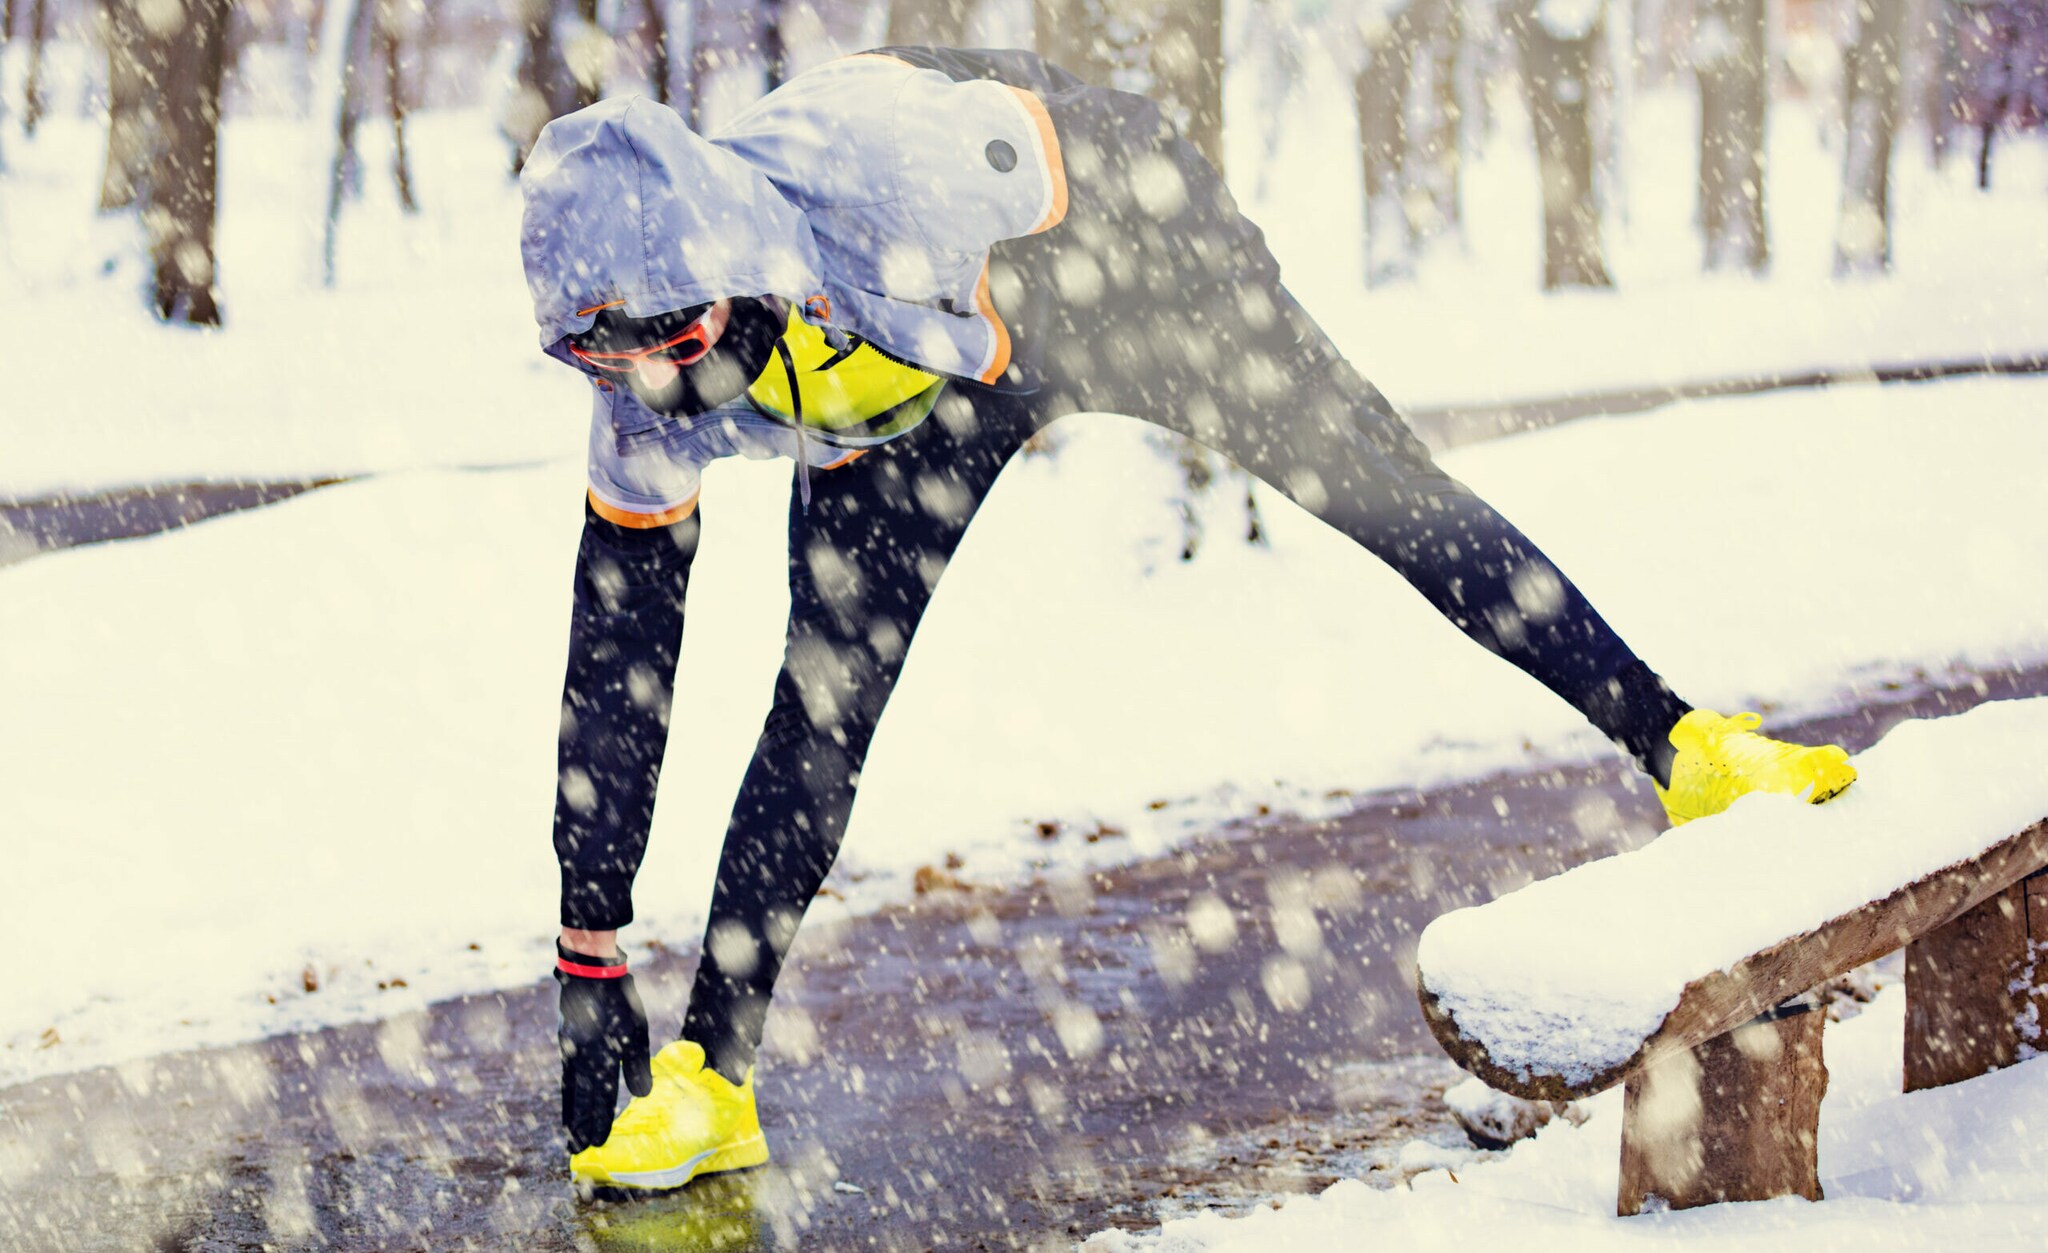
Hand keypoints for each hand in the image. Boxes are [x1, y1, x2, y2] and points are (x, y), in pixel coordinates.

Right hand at [554, 945, 652, 1152]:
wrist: (590, 974)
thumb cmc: (620, 1002)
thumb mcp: (637, 1033)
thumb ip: (637, 1066)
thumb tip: (641, 1095)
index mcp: (602, 1060)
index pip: (602, 1100)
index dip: (600, 1121)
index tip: (598, 1142)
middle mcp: (582, 1061)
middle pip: (581, 1101)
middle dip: (580, 1126)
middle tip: (575, 1151)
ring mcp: (570, 1052)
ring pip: (570, 1090)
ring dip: (569, 1114)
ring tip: (567, 1133)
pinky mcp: (565, 1042)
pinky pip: (565, 1075)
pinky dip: (566, 1092)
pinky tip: (568, 1098)